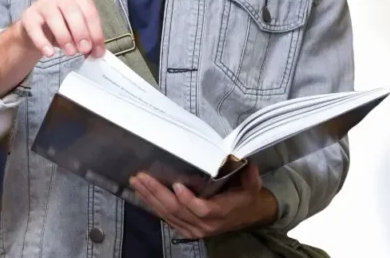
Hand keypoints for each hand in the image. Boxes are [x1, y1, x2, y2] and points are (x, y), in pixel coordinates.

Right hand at [15, 0, 105, 58]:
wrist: (36, 31)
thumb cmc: (62, 29)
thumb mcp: (77, 33)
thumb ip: (88, 40)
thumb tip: (97, 53)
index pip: (90, 12)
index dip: (95, 32)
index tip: (98, 51)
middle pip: (72, 11)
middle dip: (81, 32)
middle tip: (84, 49)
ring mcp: (43, 4)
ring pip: (54, 17)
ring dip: (64, 36)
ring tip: (70, 53)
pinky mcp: (29, 15)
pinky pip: (35, 28)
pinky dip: (42, 42)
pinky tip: (49, 53)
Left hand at [129, 164, 277, 239]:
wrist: (248, 215)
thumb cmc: (247, 197)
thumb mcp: (252, 185)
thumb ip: (249, 174)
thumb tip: (243, 159)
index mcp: (221, 212)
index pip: (201, 209)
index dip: (188, 199)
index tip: (176, 185)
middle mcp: (205, 224)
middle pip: (177, 210)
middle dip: (157, 193)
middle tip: (142, 177)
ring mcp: (194, 229)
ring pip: (168, 215)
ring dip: (150, 198)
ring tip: (136, 182)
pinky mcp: (186, 229)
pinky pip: (166, 219)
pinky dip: (153, 206)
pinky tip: (142, 194)